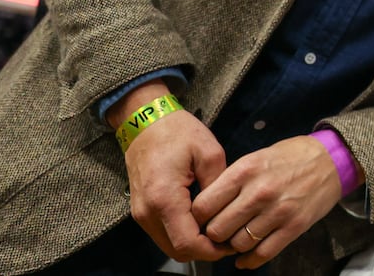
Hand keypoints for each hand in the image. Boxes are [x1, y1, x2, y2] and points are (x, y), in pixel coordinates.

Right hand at [121, 105, 229, 261]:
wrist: (145, 121)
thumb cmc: (178, 132)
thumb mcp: (209, 153)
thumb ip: (218, 187)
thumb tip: (226, 213)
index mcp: (164, 198)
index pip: (187, 243)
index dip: (212, 251)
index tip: (233, 243)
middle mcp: (147, 212)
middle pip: (176, 251)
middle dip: (204, 252)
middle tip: (229, 241)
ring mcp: (141, 213)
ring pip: (168, 245)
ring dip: (193, 244)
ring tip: (218, 232)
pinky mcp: (141, 210)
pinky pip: (163, 233)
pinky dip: (182, 235)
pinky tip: (202, 223)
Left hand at [193, 135, 344, 268]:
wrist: (331, 159)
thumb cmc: (290, 157)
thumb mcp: (255, 158)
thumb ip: (231, 181)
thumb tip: (207, 208)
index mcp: (245, 170)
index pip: (203, 206)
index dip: (199, 217)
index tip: (204, 218)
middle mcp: (259, 192)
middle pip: (217, 229)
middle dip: (215, 234)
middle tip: (220, 230)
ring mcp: (277, 211)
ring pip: (238, 244)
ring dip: (234, 245)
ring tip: (237, 238)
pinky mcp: (294, 227)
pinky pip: (262, 253)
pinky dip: (249, 260)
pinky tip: (246, 257)